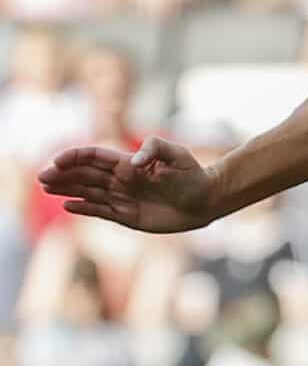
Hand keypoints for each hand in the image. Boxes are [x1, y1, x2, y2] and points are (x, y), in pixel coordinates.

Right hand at [38, 137, 219, 232]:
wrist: (206, 200)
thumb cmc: (192, 174)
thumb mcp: (176, 154)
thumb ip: (154, 149)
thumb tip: (133, 161)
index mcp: (128, 163)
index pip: (94, 157)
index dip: (75, 157)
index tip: (58, 160)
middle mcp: (121, 180)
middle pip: (85, 175)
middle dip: (64, 175)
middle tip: (43, 177)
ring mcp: (122, 198)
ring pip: (88, 192)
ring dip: (67, 190)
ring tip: (47, 188)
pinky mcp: (127, 216)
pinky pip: (101, 211)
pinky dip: (84, 208)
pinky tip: (68, 205)